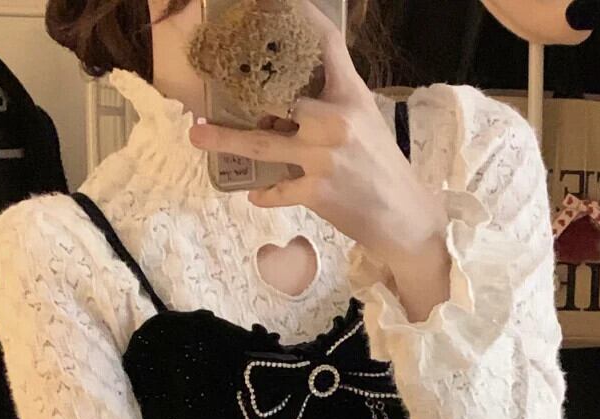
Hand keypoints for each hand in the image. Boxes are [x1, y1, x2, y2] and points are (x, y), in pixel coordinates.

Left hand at [188, 1, 445, 264]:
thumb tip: (283, 110)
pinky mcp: (317, 191)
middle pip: (280, 97)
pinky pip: (278, 188)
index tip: (281, 2)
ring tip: (197, 134)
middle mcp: (334, 121)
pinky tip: (256, 194)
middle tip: (214, 85)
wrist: (402, 215)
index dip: (303, 18)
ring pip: (263, 144)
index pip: (327, 46)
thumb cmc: (382, 168)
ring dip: (226, 140)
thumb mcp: (365, 123)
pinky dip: (266, 193)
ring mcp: (324, 157)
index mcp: (350, 96)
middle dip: (250, 95)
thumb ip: (330, 107)